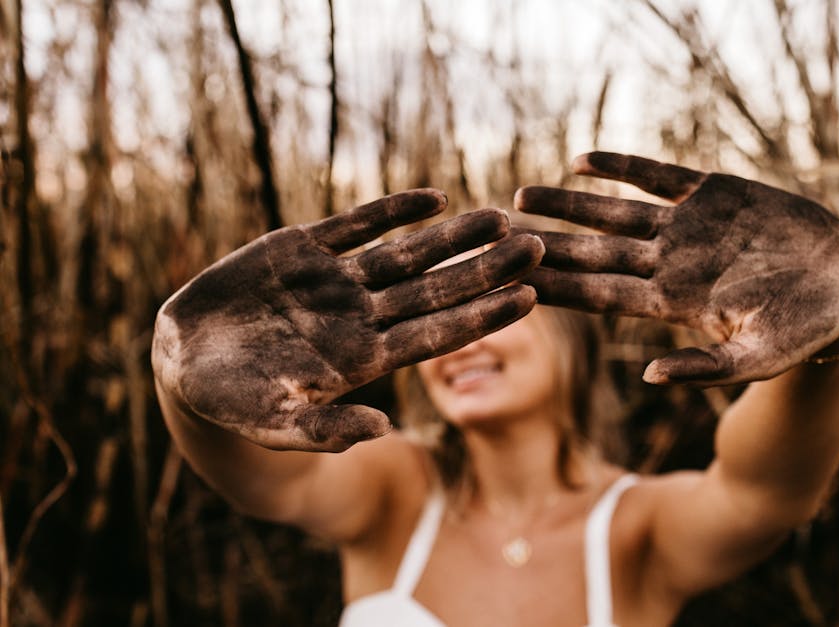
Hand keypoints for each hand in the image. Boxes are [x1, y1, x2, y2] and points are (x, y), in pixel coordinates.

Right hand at [152, 190, 543, 450]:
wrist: (185, 360)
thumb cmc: (234, 403)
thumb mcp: (276, 424)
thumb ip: (327, 429)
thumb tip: (384, 431)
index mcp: (364, 360)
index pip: (437, 335)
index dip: (483, 315)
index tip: (530, 297)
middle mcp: (361, 316)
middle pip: (436, 290)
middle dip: (484, 270)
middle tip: (536, 246)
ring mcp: (336, 280)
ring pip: (406, 253)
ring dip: (451, 237)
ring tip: (498, 216)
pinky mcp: (304, 248)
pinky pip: (357, 225)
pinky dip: (392, 210)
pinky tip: (432, 197)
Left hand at [514, 152, 838, 385]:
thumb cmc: (802, 331)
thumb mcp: (759, 357)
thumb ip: (705, 367)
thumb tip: (649, 379)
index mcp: (669, 303)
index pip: (597, 295)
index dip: (552, 288)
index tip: (506, 282)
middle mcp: (666, 263)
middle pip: (592, 253)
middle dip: (544, 244)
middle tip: (492, 236)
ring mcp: (684, 227)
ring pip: (612, 213)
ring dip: (568, 203)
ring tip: (521, 195)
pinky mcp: (709, 194)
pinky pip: (656, 176)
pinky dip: (622, 167)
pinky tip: (583, 158)